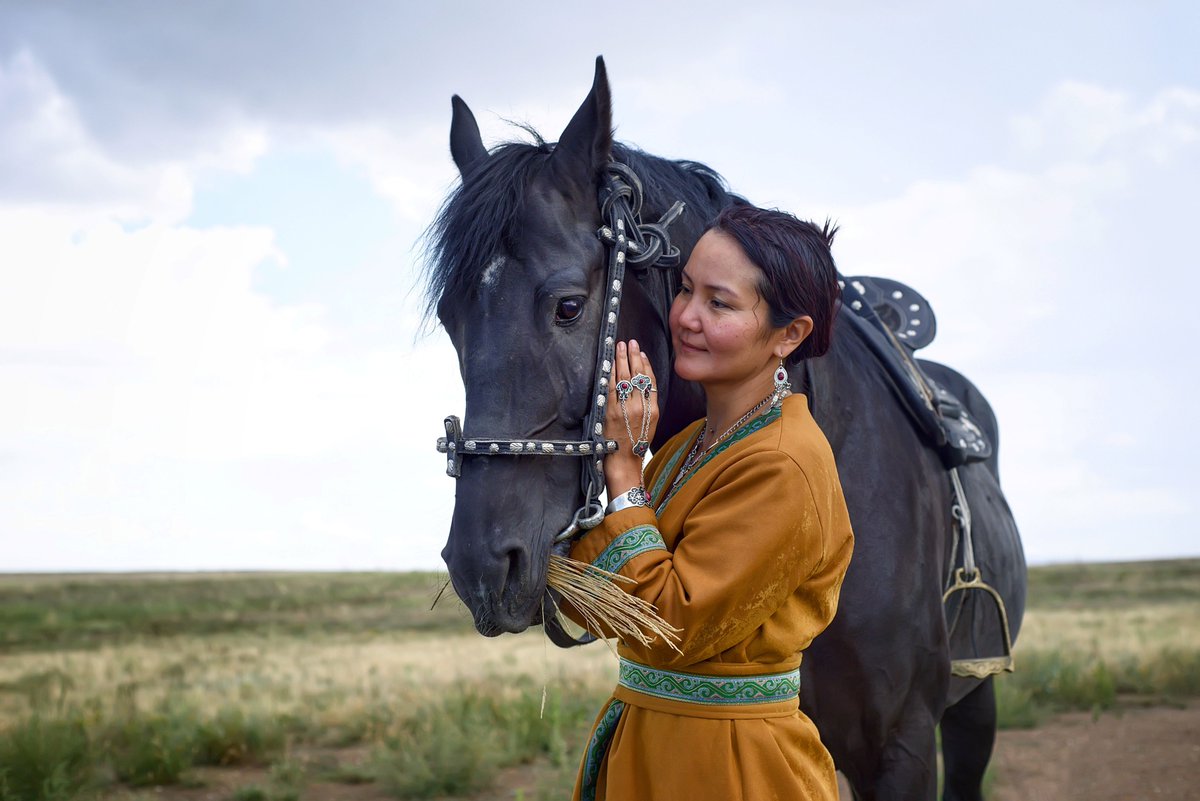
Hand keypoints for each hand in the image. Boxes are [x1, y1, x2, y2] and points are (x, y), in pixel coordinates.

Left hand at [603, 339, 658, 496]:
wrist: (624, 460)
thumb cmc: (636, 442)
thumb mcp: (650, 423)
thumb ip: (649, 404)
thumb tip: (644, 386)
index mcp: (653, 409)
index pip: (650, 380)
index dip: (646, 365)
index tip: (641, 353)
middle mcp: (641, 407)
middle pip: (638, 375)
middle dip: (634, 356)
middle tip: (630, 342)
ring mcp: (625, 408)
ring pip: (625, 378)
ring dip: (622, 359)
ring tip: (620, 346)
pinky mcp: (611, 411)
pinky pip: (612, 387)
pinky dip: (612, 373)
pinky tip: (611, 363)